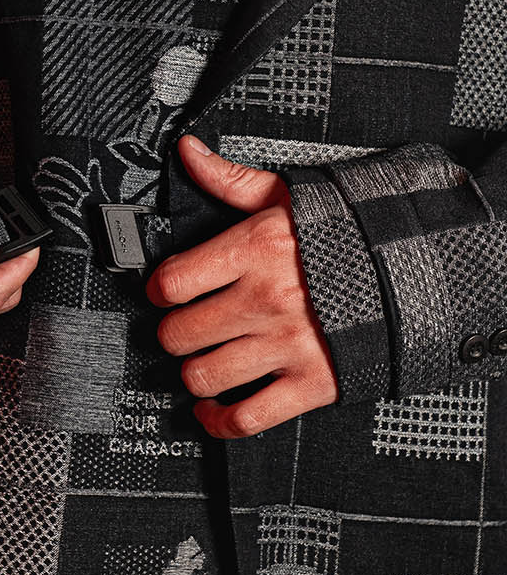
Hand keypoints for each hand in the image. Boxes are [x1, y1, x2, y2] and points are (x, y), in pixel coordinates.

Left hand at [145, 135, 338, 438]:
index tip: (163, 293)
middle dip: (174, 333)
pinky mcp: (311, 384)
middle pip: (179, 334)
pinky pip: (246, 417)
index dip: (158, 290)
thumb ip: (231, 180)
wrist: (415, 271)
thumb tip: (189, 154)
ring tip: (200, 362)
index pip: (172, 282)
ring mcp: (287, 346)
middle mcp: (265, 300)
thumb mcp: (288, 197)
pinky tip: (212, 410)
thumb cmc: (349, 235)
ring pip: (204, 376)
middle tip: (182, 329)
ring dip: (194, 374)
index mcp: (255, 251)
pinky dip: (219, 421)